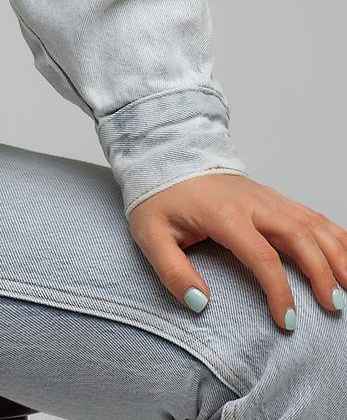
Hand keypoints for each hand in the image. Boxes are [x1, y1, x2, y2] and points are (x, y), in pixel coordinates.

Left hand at [128, 172, 346, 328]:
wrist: (164, 155)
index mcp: (224, 214)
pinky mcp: (271, 196)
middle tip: (332, 307)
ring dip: (335, 253)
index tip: (287, 321)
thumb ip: (172, 271)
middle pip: (298, 237)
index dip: (279, 291)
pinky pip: (310, 214)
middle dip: (320, 273)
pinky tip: (346, 253)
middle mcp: (252, 202)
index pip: (262, 256)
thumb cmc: (158, 196)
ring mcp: (265, 196)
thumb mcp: (149, 234)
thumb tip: (201, 303)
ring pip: (312, 223)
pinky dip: (334, 234)